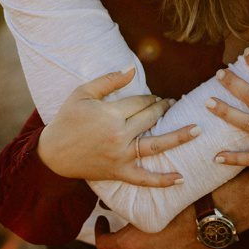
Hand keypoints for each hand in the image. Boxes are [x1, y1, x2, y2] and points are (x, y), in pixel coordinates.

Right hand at [37, 67, 195, 184]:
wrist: (51, 154)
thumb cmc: (67, 120)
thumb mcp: (82, 94)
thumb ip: (109, 80)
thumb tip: (132, 68)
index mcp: (110, 114)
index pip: (141, 102)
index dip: (151, 98)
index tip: (156, 97)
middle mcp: (118, 135)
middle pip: (151, 119)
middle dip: (164, 109)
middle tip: (174, 104)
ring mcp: (120, 155)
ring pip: (155, 146)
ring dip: (178, 137)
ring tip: (197, 130)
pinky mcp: (118, 172)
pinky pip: (143, 178)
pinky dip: (162, 180)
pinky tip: (181, 178)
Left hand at [96, 216, 214, 248]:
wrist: (211, 219)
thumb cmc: (182, 206)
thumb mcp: (151, 206)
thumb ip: (133, 212)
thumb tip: (118, 206)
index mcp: (131, 243)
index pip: (102, 244)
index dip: (100, 233)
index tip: (103, 222)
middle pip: (131, 248)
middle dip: (136, 237)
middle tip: (149, 222)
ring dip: (155, 246)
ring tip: (170, 230)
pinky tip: (181, 241)